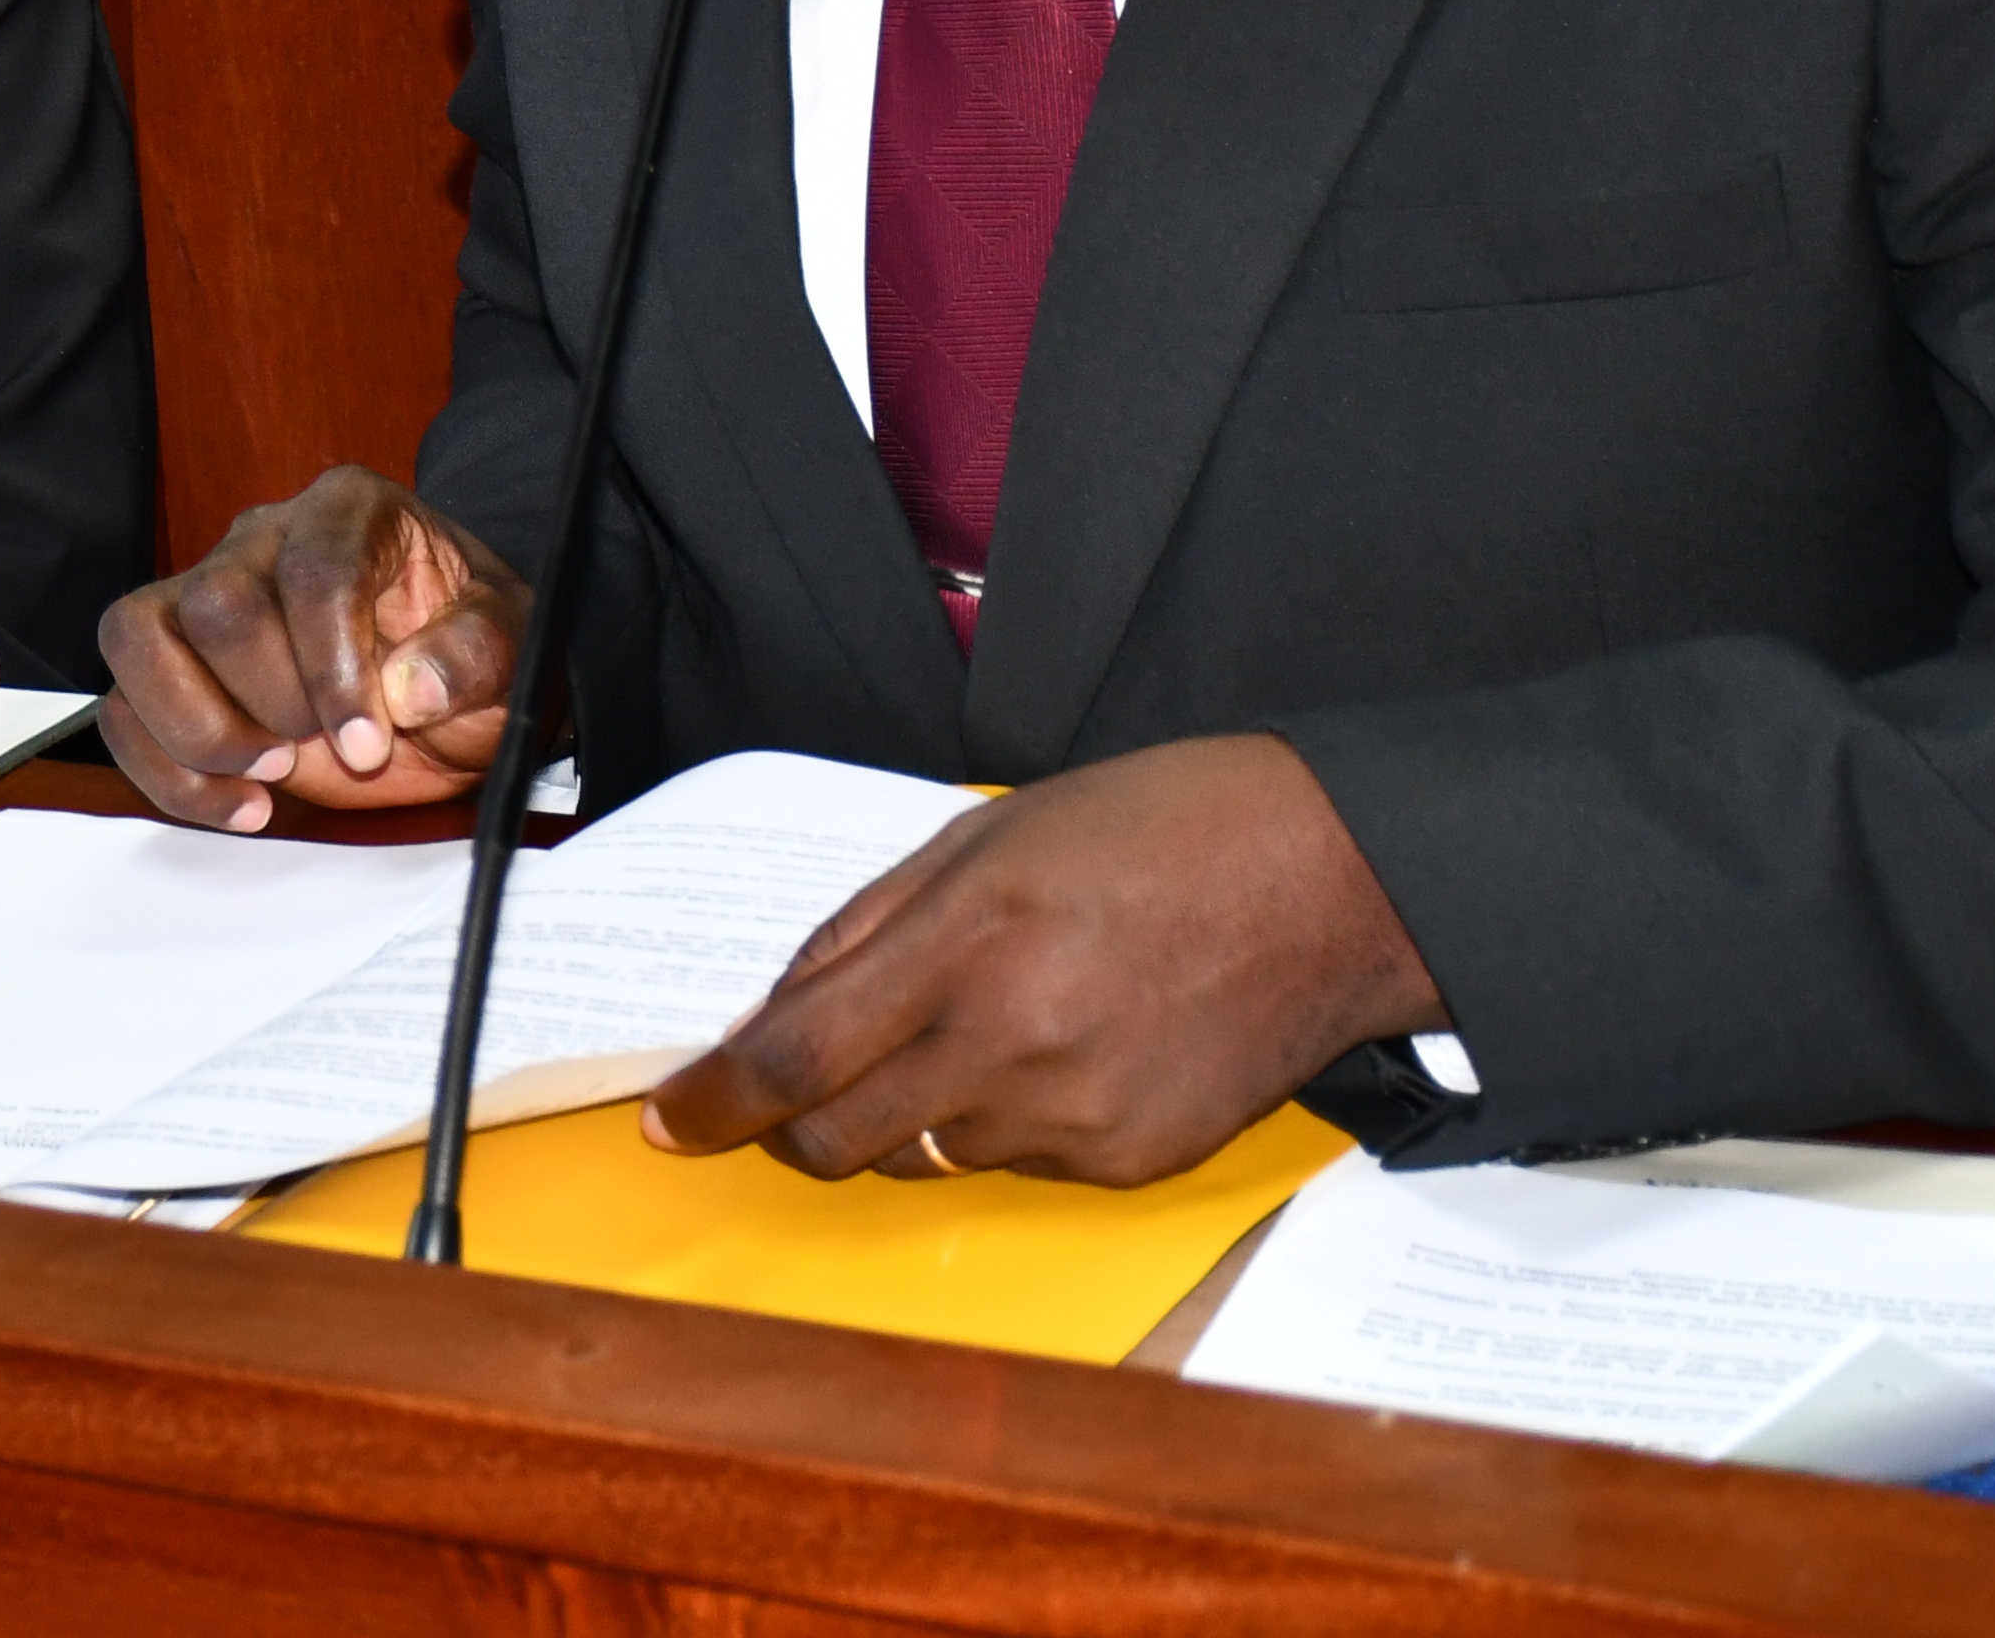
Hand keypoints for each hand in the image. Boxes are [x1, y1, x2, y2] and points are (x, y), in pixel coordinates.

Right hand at [96, 468, 527, 827]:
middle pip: (218, 603)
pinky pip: (123, 706)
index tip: (368, 745)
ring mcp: (204, 593)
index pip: (314, 571)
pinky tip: (238, 808)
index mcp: (350, 511)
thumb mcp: (511, 649)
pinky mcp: (172, 662)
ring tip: (269, 780)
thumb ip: (475, 656)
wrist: (444, 687)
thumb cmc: (469, 650)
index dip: (332, 666)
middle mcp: (263, 537)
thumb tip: (408, 690)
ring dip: (195, 730)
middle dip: (270, 701)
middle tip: (330, 753)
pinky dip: (165, 772)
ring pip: (137, 637)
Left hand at [644, 734, 1442, 1189]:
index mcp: (962, 944)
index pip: (794, 1056)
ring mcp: (1073, 1116)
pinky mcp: (1128, 1163)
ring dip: (911, 1111)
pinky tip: (1066, 1048)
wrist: (1325, 881)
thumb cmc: (1151, 829)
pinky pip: (1016, 1165)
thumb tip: (769, 1019)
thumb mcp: (979, 836)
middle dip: (794, 1126)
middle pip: (838, 1140)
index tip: (668, 1118)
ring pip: (924, 1155)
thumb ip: (863, 930)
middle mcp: (1009, 1044)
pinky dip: (1005, 1122)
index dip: (713, 1100)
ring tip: (985, 1022)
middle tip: (798, 1083)